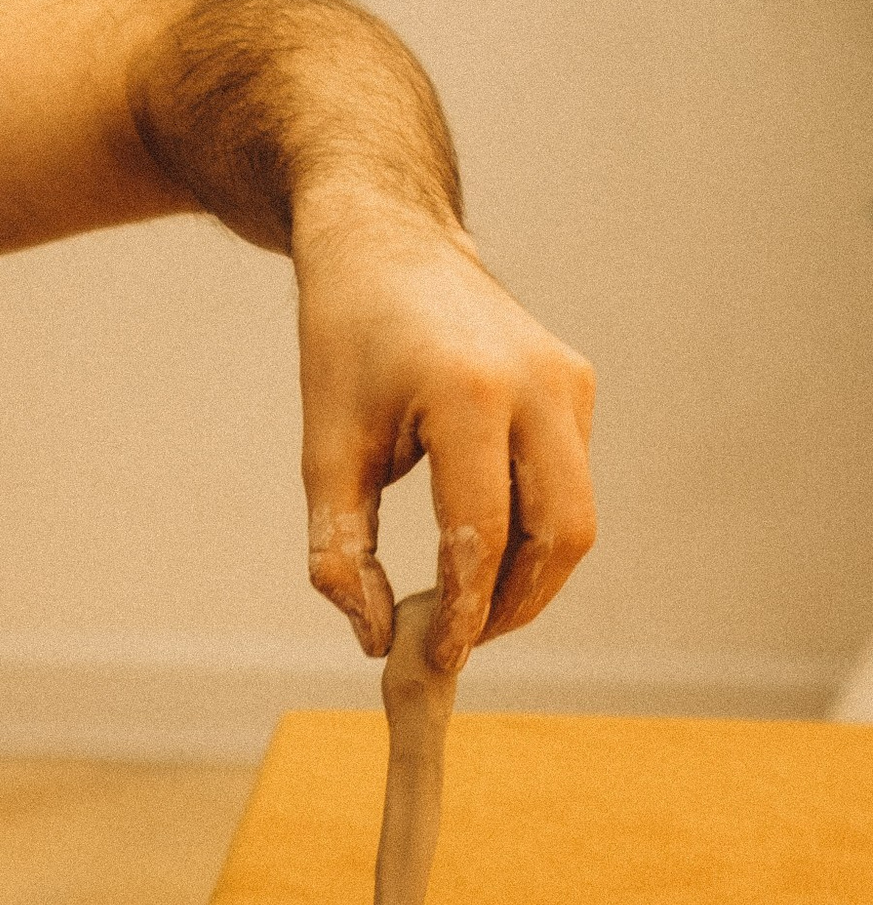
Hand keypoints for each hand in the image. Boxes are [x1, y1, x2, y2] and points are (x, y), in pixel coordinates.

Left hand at [292, 198, 595, 673]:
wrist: (388, 245)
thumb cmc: (345, 343)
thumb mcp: (324, 447)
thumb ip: (340, 548)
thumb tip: (373, 638)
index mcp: (470, 393)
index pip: (483, 532)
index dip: (465, 610)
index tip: (435, 659)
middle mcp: (539, 385)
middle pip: (561, 534)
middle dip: (514, 606)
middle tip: (459, 645)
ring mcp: (571, 382)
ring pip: (576, 516)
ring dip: (529, 578)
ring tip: (466, 608)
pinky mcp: (579, 384)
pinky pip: (570, 481)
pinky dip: (534, 532)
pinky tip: (481, 549)